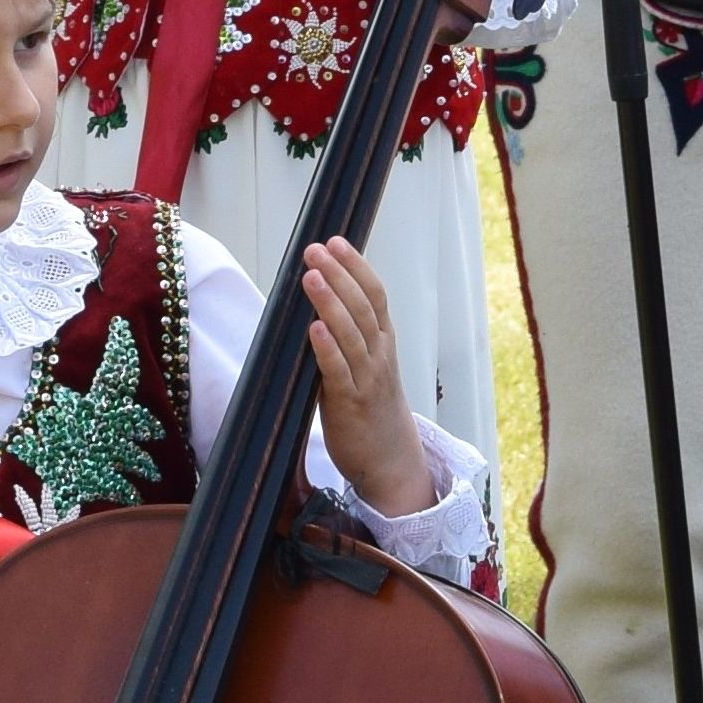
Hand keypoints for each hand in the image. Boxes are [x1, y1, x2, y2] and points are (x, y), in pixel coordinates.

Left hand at [301, 237, 429, 516]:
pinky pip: (338, 372)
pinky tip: (313, 329)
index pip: (375, 295)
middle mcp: (379, 355)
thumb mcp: (369, 364)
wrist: (391, 461)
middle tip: (315, 250)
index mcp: (384, 342)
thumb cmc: (372, 407)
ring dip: (330, 303)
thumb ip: (351, 335)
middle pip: (362, 307)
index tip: (336, 241)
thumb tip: (320, 299)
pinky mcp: (350, 404)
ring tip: (311, 276)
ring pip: (351, 334)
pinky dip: (326, 349)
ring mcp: (367, 379)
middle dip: (339, 275)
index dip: (356, 266)